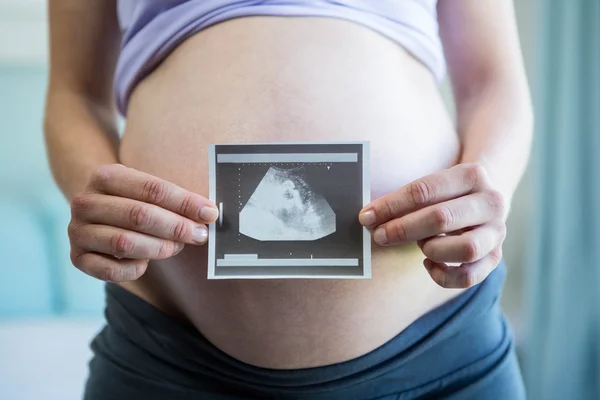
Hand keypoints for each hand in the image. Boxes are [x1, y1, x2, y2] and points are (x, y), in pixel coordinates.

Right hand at [68, 164, 218, 281]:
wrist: (95, 213)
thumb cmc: (133, 201)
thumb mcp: (149, 191)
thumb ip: (176, 200)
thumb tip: (209, 214)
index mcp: (105, 176)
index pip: (152, 189)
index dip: (184, 203)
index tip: (210, 213)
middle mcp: (85, 202)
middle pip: (139, 215)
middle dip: (176, 227)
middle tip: (199, 235)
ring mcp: (77, 231)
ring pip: (125, 243)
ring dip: (159, 248)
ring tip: (176, 247)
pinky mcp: (77, 258)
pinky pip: (112, 271)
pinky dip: (134, 269)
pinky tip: (145, 263)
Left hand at [358, 164, 506, 288]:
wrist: (482, 198)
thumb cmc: (445, 193)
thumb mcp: (433, 185)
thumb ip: (405, 199)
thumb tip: (369, 217)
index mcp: (472, 175)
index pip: (425, 190)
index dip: (391, 205)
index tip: (366, 216)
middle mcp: (491, 202)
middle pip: (441, 218)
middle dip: (403, 229)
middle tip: (379, 235)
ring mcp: (496, 232)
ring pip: (465, 249)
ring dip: (433, 249)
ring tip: (421, 244)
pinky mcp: (495, 257)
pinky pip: (470, 276)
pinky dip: (444, 276)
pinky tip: (428, 264)